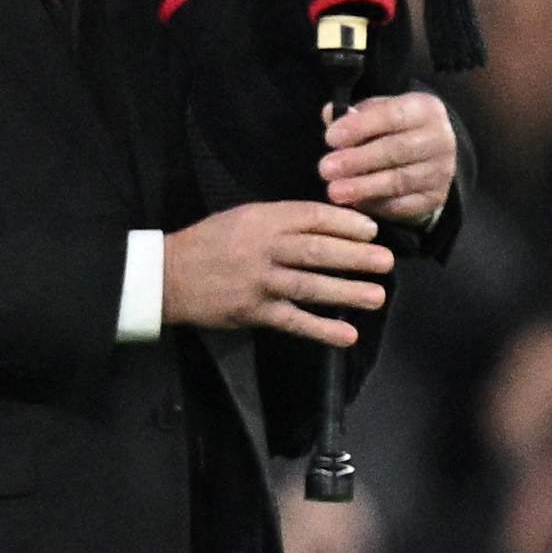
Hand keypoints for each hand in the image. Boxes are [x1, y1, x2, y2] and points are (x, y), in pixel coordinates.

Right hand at [163, 200, 390, 348]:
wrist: (165, 277)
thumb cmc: (208, 243)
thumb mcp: (242, 217)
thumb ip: (281, 220)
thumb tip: (329, 226)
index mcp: (262, 220)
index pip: (312, 217)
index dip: (346, 224)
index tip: (372, 231)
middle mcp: (263, 248)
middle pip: (317, 250)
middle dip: (356, 256)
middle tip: (386, 262)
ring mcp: (259, 282)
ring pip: (310, 285)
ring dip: (347, 292)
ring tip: (377, 296)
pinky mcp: (253, 312)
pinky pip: (293, 321)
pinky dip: (321, 329)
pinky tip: (347, 335)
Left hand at [319, 91, 456, 226]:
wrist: (425, 158)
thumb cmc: (391, 130)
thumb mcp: (375, 114)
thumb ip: (353, 115)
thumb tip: (329, 114)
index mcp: (425, 109)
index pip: (394, 115)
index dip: (360, 127)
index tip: (330, 138)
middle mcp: (440, 138)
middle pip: (396, 150)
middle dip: (358, 160)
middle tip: (325, 169)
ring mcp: (441, 171)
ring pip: (399, 180)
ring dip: (363, 187)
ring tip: (334, 191)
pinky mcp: (434, 198)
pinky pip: (403, 205)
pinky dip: (376, 205)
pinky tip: (354, 204)